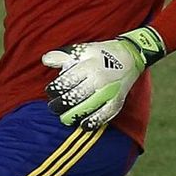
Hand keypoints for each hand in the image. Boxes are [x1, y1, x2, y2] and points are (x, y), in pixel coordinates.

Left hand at [42, 27, 165, 129]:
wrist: (129, 56)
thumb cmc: (100, 54)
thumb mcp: (82, 50)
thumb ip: (62, 56)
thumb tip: (46, 61)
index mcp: (88, 66)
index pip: (67, 81)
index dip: (55, 89)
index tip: (50, 92)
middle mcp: (98, 79)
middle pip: (75, 96)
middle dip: (60, 105)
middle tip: (53, 107)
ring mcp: (109, 91)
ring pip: (88, 107)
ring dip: (73, 115)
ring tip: (64, 118)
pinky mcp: (117, 100)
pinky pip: (105, 114)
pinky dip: (94, 122)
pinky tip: (84, 126)